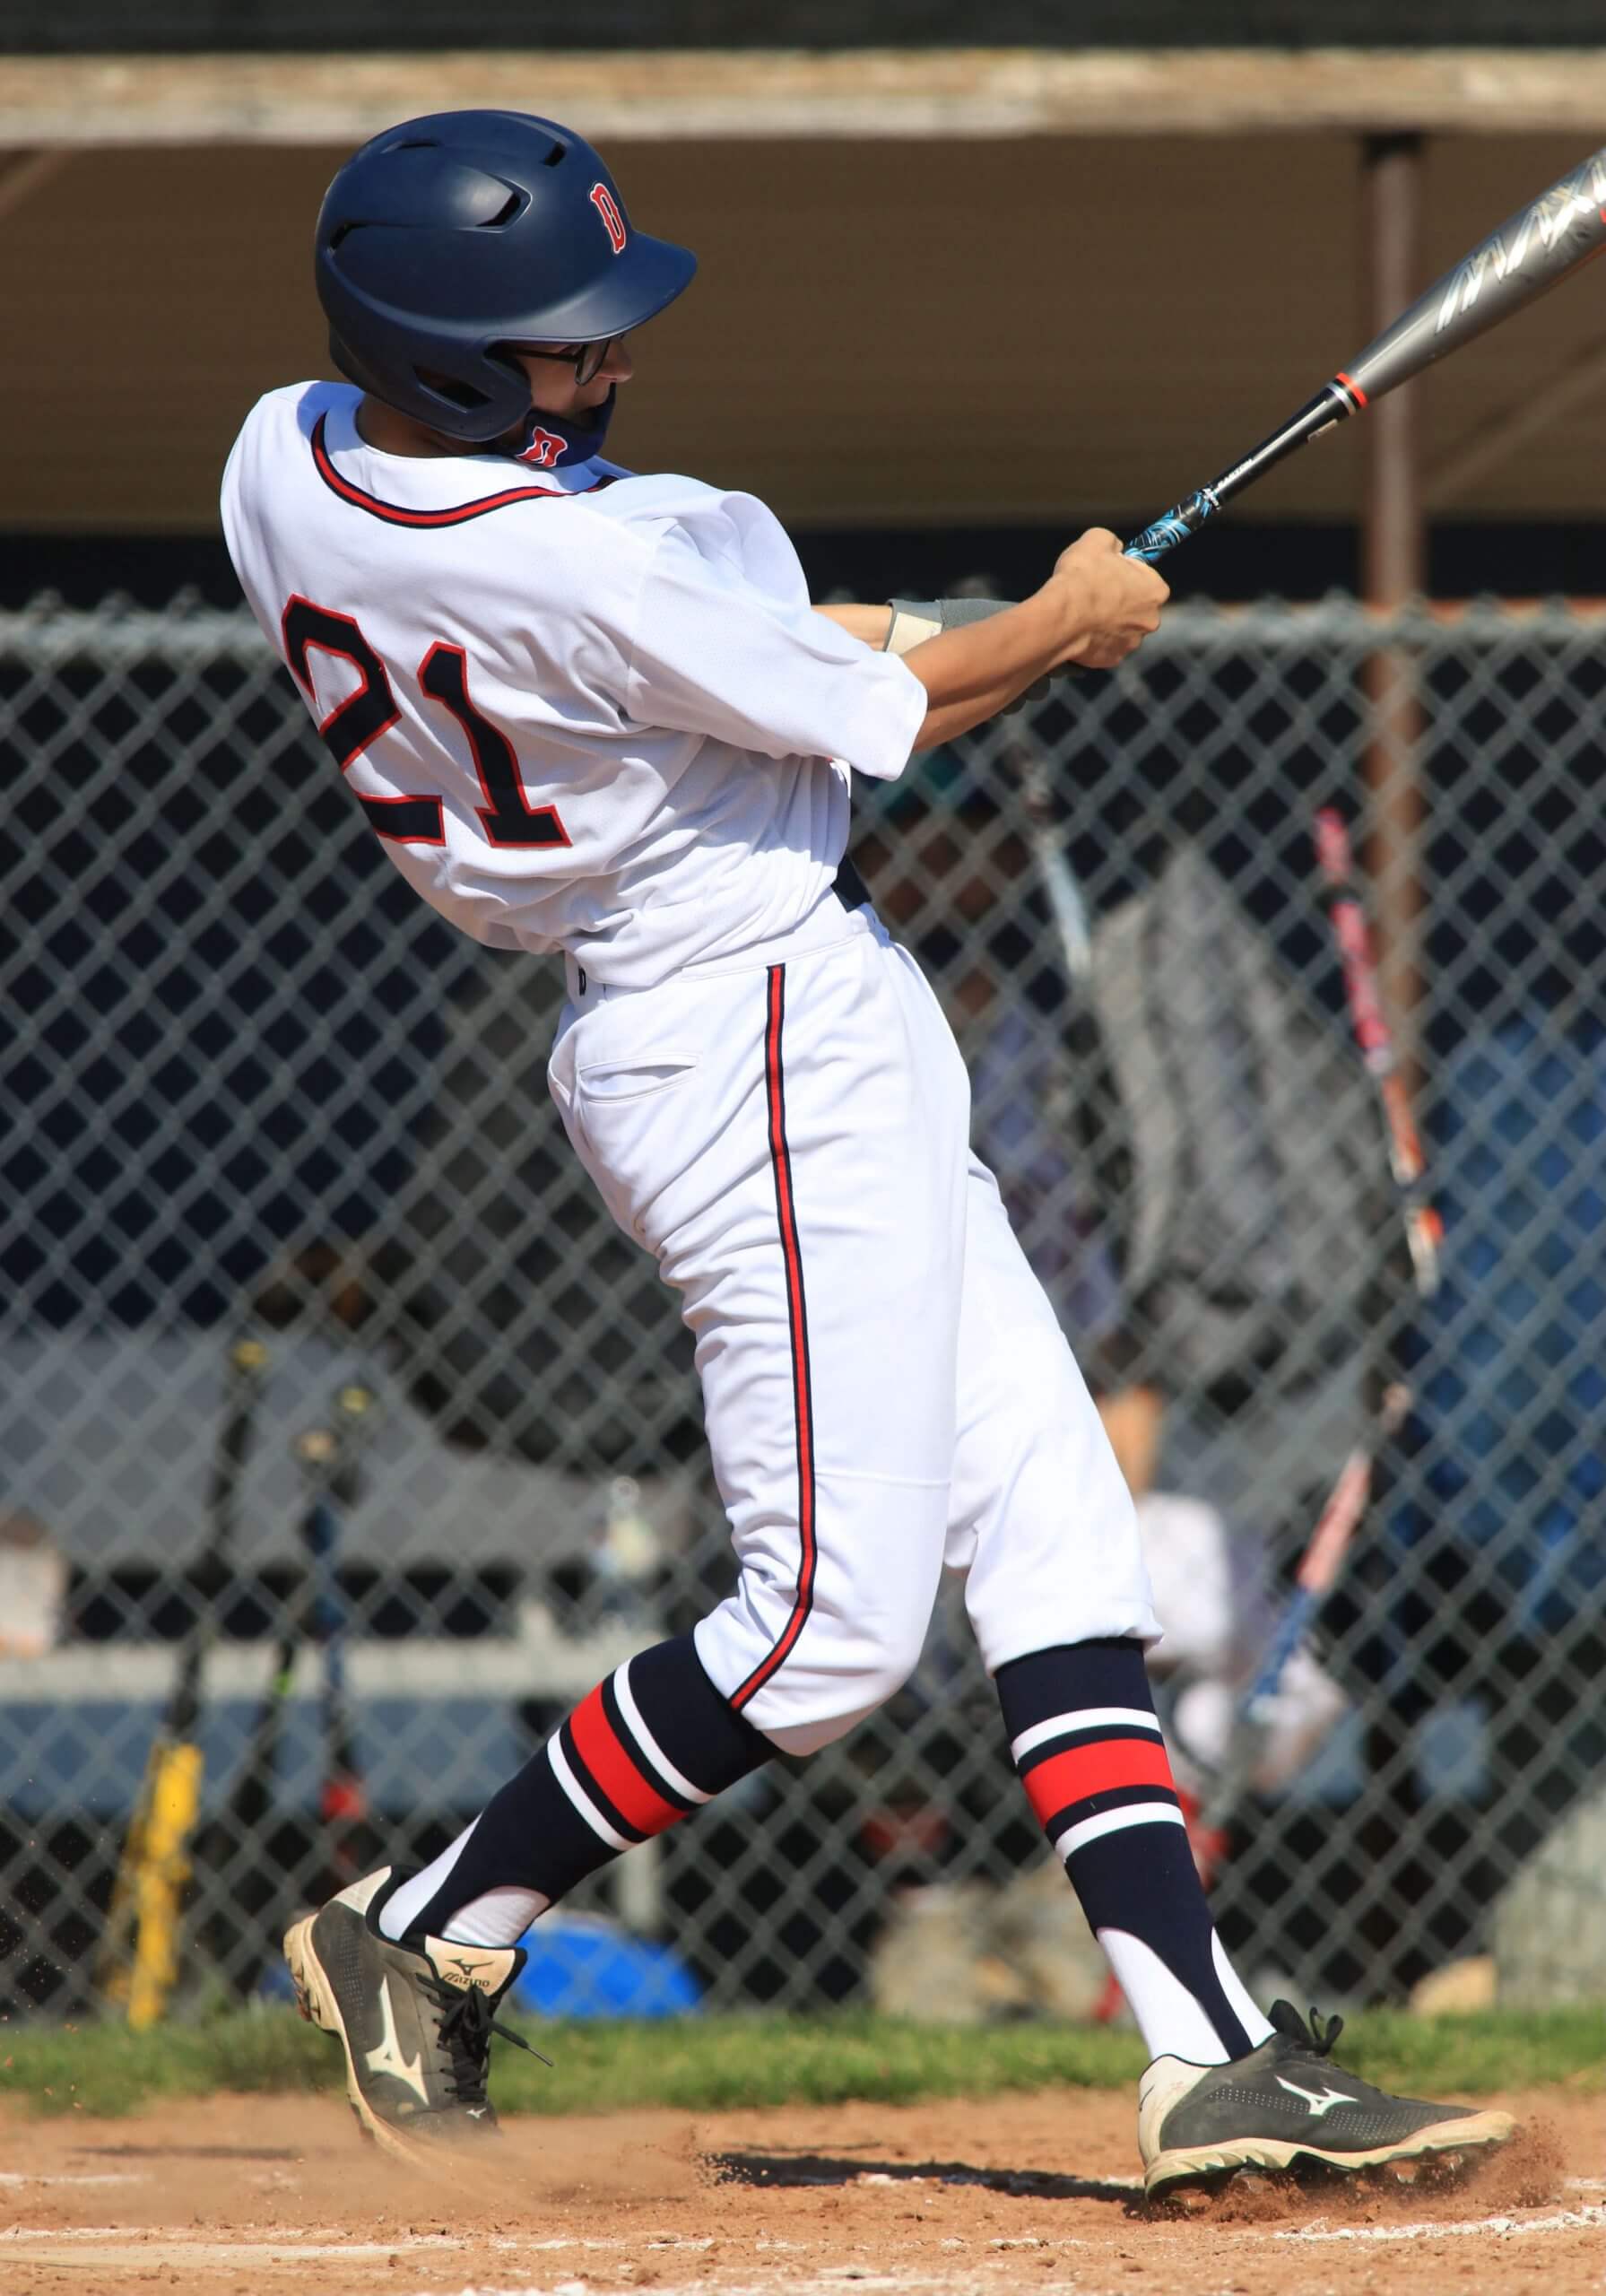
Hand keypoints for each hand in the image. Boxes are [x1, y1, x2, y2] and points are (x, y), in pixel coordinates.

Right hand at [1044, 529, 1168, 671]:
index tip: (1110, 571)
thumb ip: (1113, 542)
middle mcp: (1151, 619)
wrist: (1061, 618)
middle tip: (1095, 592)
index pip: (1147, 577)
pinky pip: (1106, 646)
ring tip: (1084, 612)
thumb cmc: (1082, 577)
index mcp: (1156, 590)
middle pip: (1136, 606)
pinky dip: (1095, 640)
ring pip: (1121, 628)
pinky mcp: (1113, 659)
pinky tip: (1080, 630)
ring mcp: (1132, 642)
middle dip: (1120, 600)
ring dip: (1108, 621)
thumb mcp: (1097, 539)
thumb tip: (1114, 548)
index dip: (1127, 572)